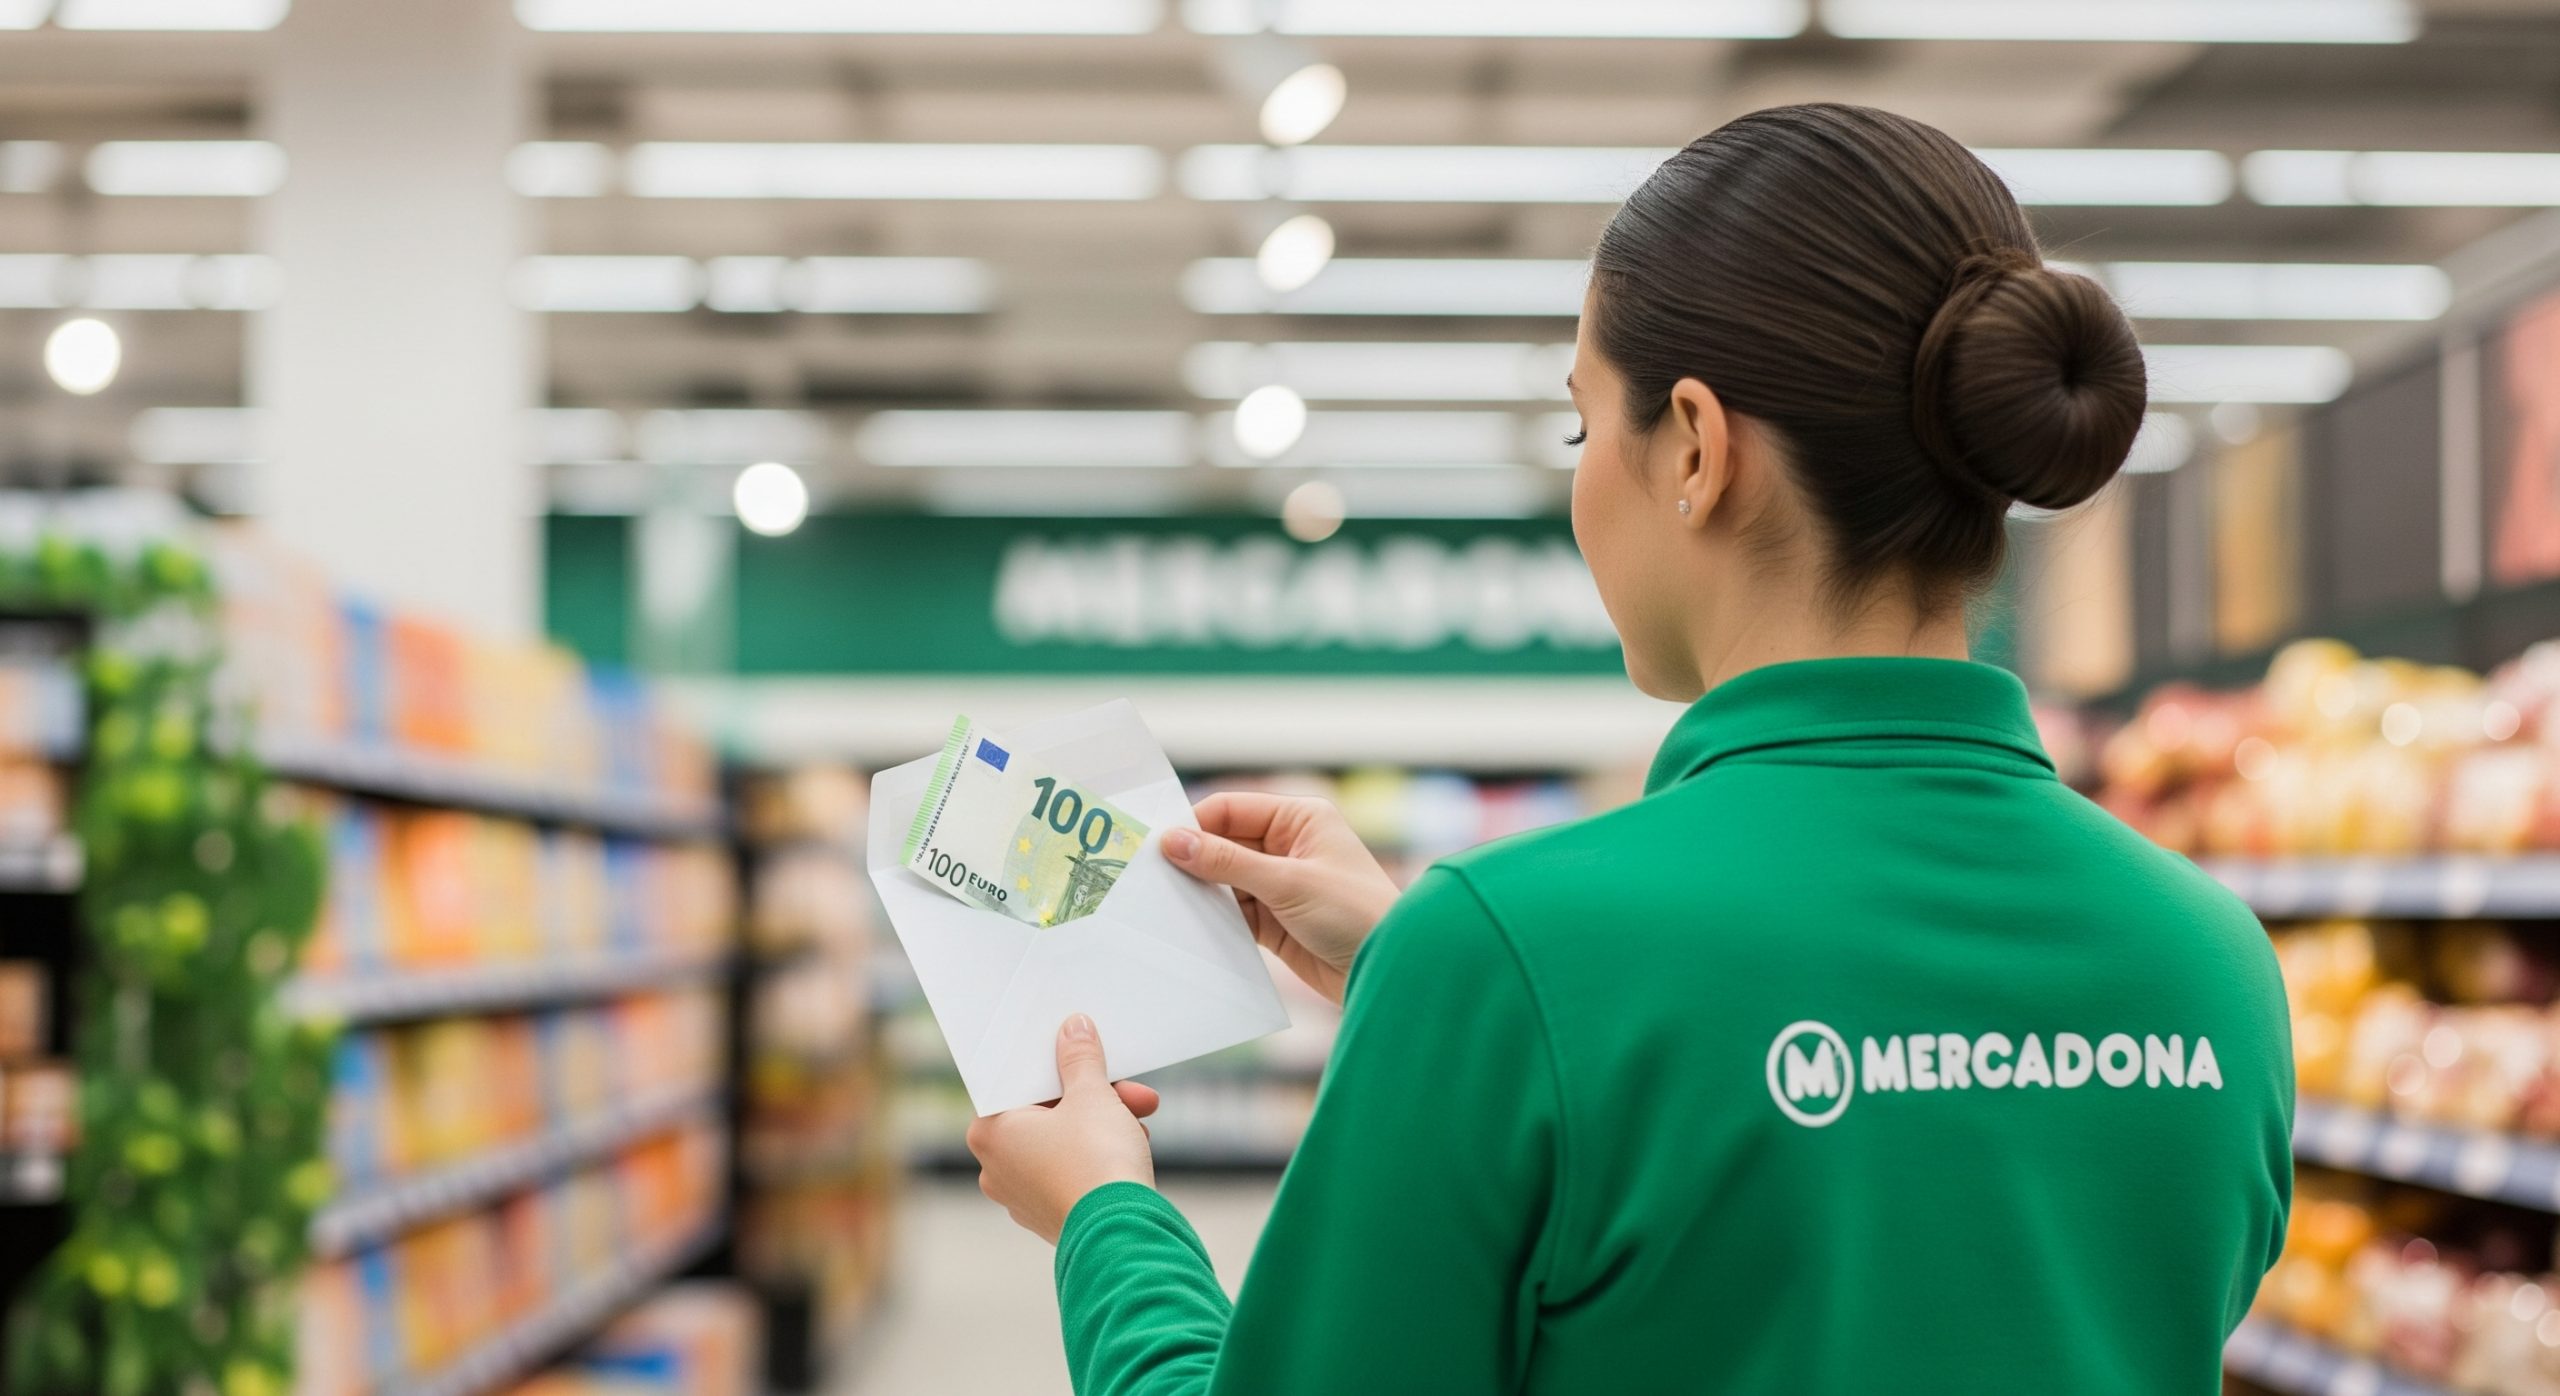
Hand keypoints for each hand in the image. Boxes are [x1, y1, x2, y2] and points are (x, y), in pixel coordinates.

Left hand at [967, 1014, 1159, 1244]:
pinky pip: (1071, 1172)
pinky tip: (1130, 1149)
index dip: (1060, 1067)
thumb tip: (1074, 1029)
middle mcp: (995, 1168)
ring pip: (1063, 1143)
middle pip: (1046, 1114)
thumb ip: (1079, 1059)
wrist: (1121, 1234)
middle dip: (1096, 1098)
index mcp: (989, 1132)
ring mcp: (1021, 1197)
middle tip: (1134, 1093)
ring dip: (1104, 1126)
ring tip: (1140, 1122)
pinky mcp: (1050, 1216)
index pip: (1020, 1084)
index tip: (1089, 1060)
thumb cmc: (1095, 1161)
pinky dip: (1098, 1157)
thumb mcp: (1092, 1095)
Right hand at [1162, 792, 1401, 1003]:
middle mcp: (1287, 846)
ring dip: (1199, 892)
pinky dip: (1211, 918)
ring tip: (1159, 905)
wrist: (1391, 970)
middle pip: (1222, 843)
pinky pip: (1232, 912)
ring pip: (1223, 880)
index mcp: (1299, 819)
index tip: (1156, 846)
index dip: (1194, 825)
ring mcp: (1279, 885)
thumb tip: (1174, 841)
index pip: (1231, 809)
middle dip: (1191, 860)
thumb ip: (1228, 862)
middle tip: (1147, 877)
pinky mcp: (1274, 921)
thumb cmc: (1356, 914)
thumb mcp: (1288, 883)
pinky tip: (1185, 927)